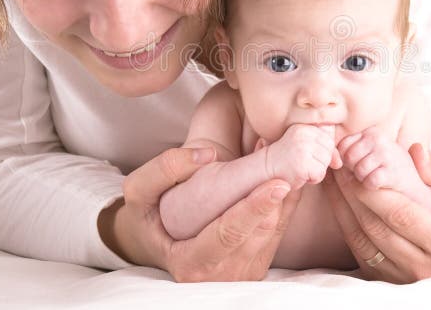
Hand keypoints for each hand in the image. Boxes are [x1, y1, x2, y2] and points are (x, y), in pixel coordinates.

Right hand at [98, 147, 301, 281]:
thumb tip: (207, 154)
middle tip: (292, 156)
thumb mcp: (138, 192)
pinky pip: (278, 232)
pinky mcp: (257, 264)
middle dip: (278, 195)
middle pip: (260, 232)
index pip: (229, 234)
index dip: (254, 208)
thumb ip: (164, 170)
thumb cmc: (147, 218)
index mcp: (191, 263)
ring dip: (285, 195)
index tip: (277, 184)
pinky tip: (283, 175)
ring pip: (275, 232)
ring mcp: (243, 273)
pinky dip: (285, 203)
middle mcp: (221, 274)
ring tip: (287, 158)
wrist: (153, 244)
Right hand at [264, 124, 341, 188]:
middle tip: (301, 162)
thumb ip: (325, 149)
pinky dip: (312, 179)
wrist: (265, 170)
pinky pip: (320, 174)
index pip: (328, 140)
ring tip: (299, 167)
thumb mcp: (306, 149)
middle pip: (330, 151)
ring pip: (326, 163)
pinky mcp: (302, 162)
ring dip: (316, 171)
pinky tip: (298, 175)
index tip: (303, 154)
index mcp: (305, 126)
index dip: (320, 152)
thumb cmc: (287, 160)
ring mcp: (302, 146)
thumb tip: (339, 162)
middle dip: (319, 162)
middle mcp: (304, 132)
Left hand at [322, 144, 430, 282]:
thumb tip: (416, 152)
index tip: (357, 167)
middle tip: (340, 166)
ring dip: (343, 206)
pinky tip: (337, 196)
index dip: (376, 192)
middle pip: (377, 228)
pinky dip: (342, 219)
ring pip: (361, 240)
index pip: (402, 216)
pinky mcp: (382, 278)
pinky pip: (356, 248)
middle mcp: (423, 269)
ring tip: (335, 177)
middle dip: (353, 195)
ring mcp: (401, 277)